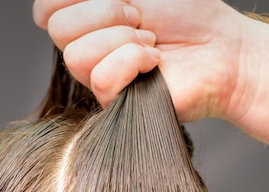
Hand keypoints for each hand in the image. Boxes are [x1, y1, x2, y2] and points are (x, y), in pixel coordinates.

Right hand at [33, 0, 268, 143]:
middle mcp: (88, 48)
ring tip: (150, 41)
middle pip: (58, 29)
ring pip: (75, 56)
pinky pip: (100, 78)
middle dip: (103, 12)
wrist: (222, 48)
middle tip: (139, 17)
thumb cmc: (189, 12)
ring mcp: (100, 78)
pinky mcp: (115, 104)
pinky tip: (154, 62)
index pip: (46, 9)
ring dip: (120, 39)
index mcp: (88, 18)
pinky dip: (132, 60)